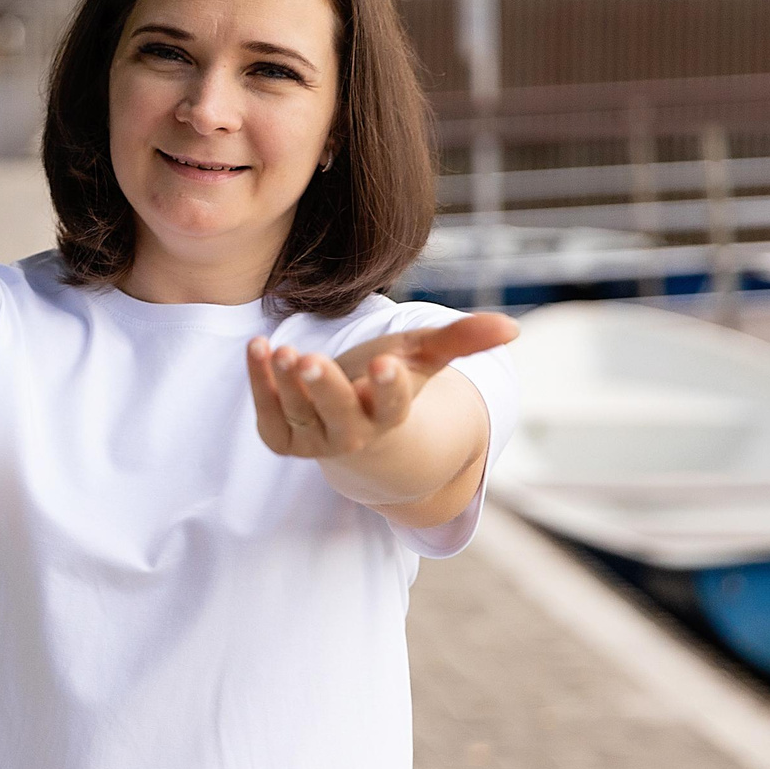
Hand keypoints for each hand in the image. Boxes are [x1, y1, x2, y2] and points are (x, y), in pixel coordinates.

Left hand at [246, 313, 517, 460]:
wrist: (352, 419)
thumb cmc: (390, 379)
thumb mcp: (423, 357)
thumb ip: (462, 340)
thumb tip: (512, 328)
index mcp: (391, 416)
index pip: (394, 407)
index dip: (390, 387)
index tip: (386, 363)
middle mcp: (353, 434)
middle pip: (340, 418)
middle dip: (326, 390)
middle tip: (309, 360)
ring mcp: (315, 440)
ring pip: (300, 415)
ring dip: (286, 383)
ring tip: (279, 350)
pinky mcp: (282, 437)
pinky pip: (269, 412)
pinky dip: (259, 382)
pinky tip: (257, 346)